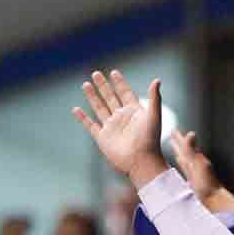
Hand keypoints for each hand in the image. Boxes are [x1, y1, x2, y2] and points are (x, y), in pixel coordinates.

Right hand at [73, 70, 167, 187]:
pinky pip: (90, 125)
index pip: (125, 93)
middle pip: (110, 98)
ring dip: (92, 97)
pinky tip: (76, 109)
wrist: (141, 161)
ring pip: (99, 108)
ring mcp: (111, 127)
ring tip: (85, 84)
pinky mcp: (103, 138)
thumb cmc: (150, 140)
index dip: (119, 83)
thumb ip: (155, 98)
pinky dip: (83, 118)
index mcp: (134, 112)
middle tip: (96, 73)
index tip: (113, 72)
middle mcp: (121, 118)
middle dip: (103, 86)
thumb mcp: (153, 116)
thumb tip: (157, 79)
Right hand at [170, 131, 233, 218]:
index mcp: (196, 161)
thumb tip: (191, 134)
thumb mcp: (198, 165)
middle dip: (179, 146)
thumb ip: (192, 151)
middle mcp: (196, 167)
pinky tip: (183, 171)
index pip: (185, 147)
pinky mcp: (194, 187)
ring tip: (176, 153)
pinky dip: (183, 171)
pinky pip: (187, 175)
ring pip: (186, 163)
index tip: (173, 131)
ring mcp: (195, 177)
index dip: (178, 140)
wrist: (216, 204)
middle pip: (186, 153)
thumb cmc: (207, 186)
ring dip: (181, 157)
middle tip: (173, 137)